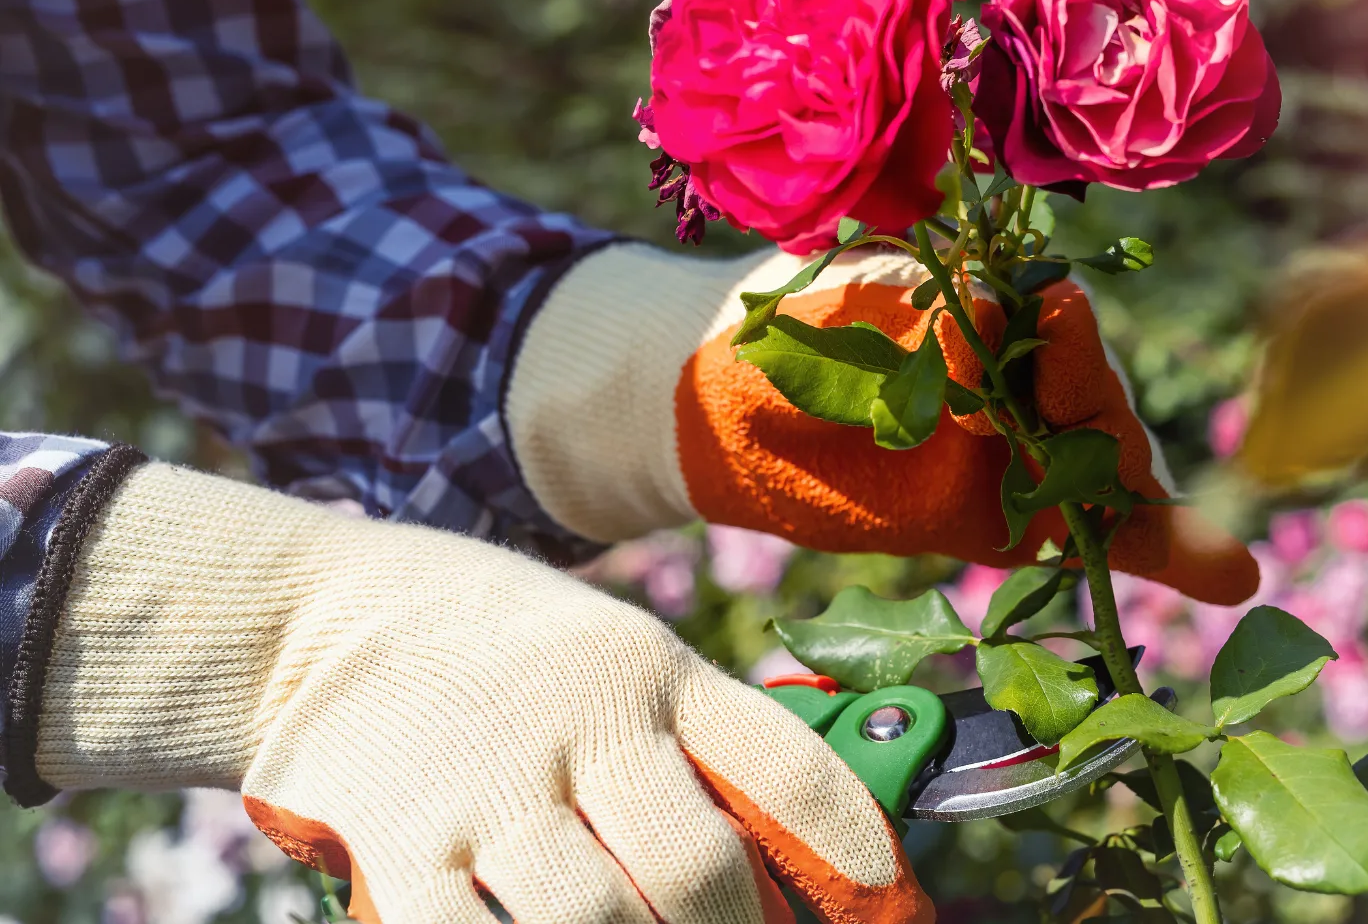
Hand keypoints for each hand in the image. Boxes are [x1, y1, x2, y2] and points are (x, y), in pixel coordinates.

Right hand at [30, 462, 928, 923]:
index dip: (859, 860)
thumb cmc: (513, 662)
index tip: (898, 919)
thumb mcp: (622, 663)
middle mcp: (584, 723)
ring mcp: (485, 785)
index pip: (788, 769)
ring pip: (593, 917)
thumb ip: (706, 750)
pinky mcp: (394, 838)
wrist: (328, 615)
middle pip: (699, 866)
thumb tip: (805, 869)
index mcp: (656, 675)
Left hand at [509, 246, 1256, 603]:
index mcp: (985, 303)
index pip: (1052, 325)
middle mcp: (1018, 373)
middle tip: (1109, 465)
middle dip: (1101, 432)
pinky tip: (1228, 579)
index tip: (1059, 322)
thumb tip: (991, 313)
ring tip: (1219, 565)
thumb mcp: (828, 311)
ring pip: (1101, 474)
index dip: (1062, 341)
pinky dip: (1157, 550)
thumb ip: (904, 322)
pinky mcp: (1002, 514)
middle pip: (1090, 407)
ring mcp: (1015, 446)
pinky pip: (1087, 531)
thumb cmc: (767, 328)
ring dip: (1154, 513)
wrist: (710, 403)